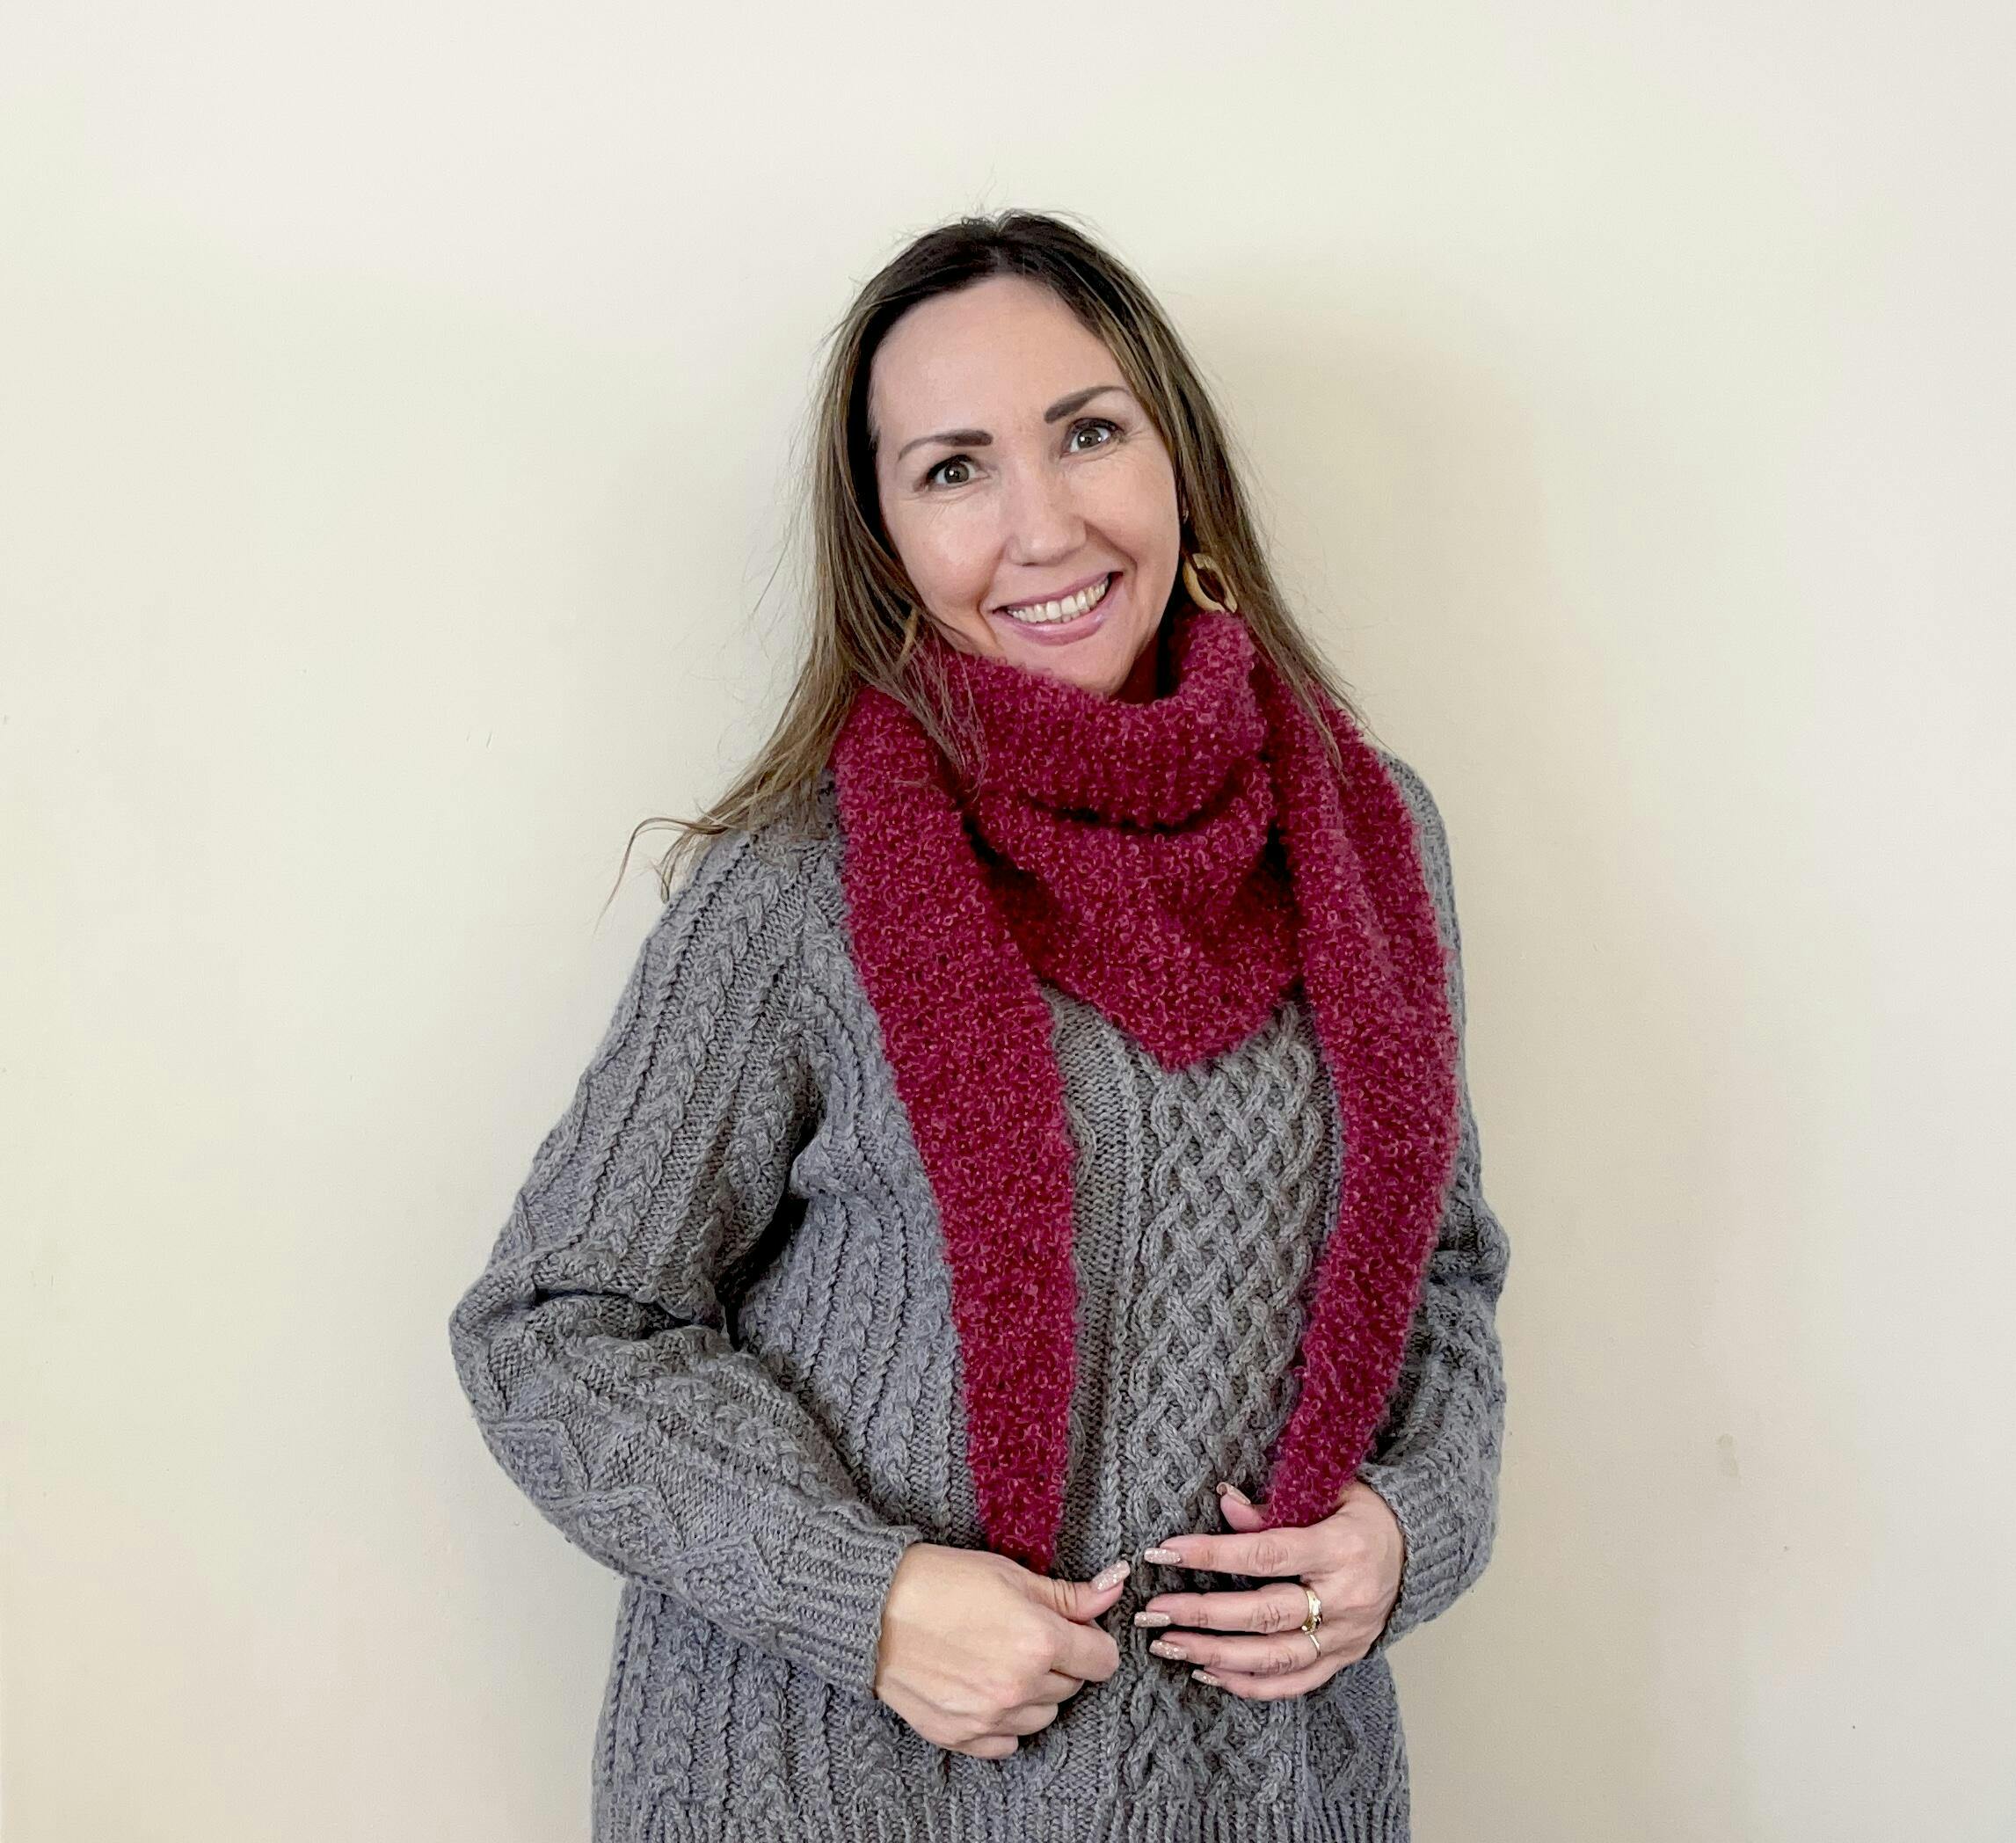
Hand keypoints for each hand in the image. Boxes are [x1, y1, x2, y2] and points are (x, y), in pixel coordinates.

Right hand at [871, 1542, 1126, 1756]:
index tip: (1072, 1629)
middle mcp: (1021, 1687)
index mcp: (1041, 1642)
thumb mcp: (1010, 1575)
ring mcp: (990, 1718)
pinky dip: (1002, 1722)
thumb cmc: (942, 1582)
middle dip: (1059, 1662)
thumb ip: (1068, 1594)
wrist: (872, 1610)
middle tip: (1023, 1634)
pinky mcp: (961, 1737)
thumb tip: (1113, 1591)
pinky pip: (1006, 1743)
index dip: (1090, 1640)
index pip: (1103, 1660)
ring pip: (1042, 1717)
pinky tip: (981, 1688)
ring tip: (998, 1659)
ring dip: (1032, 1693)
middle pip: (1071, 1687)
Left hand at [1132, 1478, 1406, 1698]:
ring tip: (1170, 1645)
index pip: (1267, 1554)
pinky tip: (1209, 1673)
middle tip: (1155, 1611)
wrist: (1418, 1549)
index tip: (1166, 1551)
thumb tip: (1225, 1504)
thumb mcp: (1329, 1491)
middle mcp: (1345, 1598)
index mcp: (1340, 1547)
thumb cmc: (1363, 1513)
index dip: (1214, 1554)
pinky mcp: (1345, 1658)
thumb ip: (1276, 1504)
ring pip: (1275, 1658)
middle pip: (1265, 1615)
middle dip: (1203, 1615)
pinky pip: (1294, 1683)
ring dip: (1216, 1655)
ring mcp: (1346, 1635)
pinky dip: (1250, 1685)